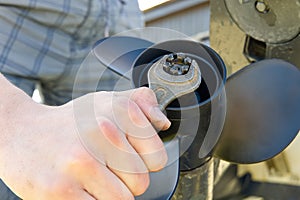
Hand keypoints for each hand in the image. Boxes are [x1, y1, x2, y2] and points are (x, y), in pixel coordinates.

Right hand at [0, 87, 169, 199]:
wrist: (22, 133)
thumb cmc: (71, 122)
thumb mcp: (106, 102)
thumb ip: (141, 105)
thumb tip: (163, 123)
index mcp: (118, 112)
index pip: (157, 157)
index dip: (144, 161)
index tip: (127, 156)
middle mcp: (101, 134)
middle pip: (140, 182)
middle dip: (125, 179)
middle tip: (104, 166)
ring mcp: (80, 163)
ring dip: (109, 193)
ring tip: (91, 177)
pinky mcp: (61, 191)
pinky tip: (80, 187)